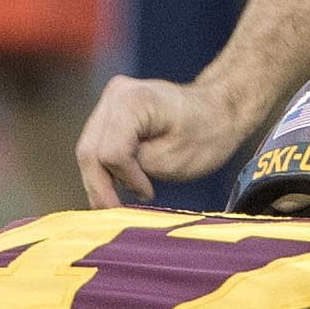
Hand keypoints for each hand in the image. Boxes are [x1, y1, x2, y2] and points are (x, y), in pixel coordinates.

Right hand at [76, 70, 262, 206]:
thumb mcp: (173, 161)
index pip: (111, 153)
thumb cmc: (207, 133)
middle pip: (90, 152)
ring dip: (101, 179)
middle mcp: (116, 94)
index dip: (126, 179)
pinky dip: (106, 167)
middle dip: (101, 187)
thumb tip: (107, 182)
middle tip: (115, 214)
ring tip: (117, 203)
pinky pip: (97, 144)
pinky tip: (118, 185)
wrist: (221, 109)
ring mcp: (111, 99)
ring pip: (88, 150)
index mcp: (133, 101)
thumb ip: (134, 171)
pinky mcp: (111, 109)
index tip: (148, 194)